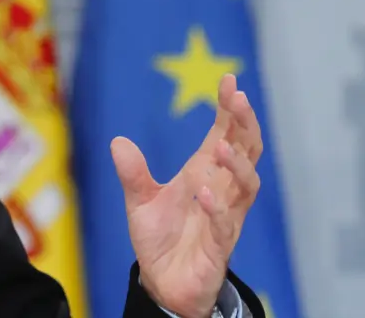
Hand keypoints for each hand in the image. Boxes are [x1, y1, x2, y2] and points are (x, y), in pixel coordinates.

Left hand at [110, 73, 261, 317]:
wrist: (162, 283)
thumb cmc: (161, 238)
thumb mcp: (140, 201)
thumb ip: (133, 173)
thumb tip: (117, 141)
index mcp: (205, 173)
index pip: (225, 135)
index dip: (230, 110)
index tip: (230, 81)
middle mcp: (222, 190)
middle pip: (246, 152)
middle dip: (244, 125)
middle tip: (239, 100)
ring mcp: (225, 217)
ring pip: (246, 186)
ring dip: (236, 165)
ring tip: (221, 146)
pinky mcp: (219, 246)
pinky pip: (226, 224)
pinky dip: (217, 207)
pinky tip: (205, 192)